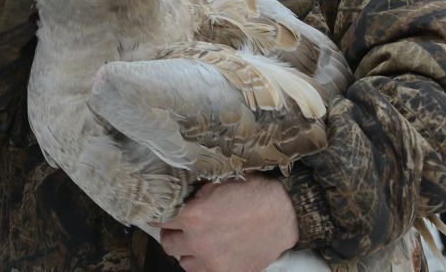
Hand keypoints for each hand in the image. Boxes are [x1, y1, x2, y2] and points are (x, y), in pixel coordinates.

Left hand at [155, 174, 298, 271]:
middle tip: (179, 227)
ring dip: (188, 252)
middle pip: (167, 244)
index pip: (159, 220)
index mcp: (193, 216)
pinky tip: (214, 252)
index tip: (160, 213)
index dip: (158, 215)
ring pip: (184, 263)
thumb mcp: (219, 182)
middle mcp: (198, 242)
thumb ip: (195, 195)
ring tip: (199, 241)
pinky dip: (205, 264)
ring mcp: (212, 262)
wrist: (286, 214)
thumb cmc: (255, 192)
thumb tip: (178, 198)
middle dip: (171, 234)